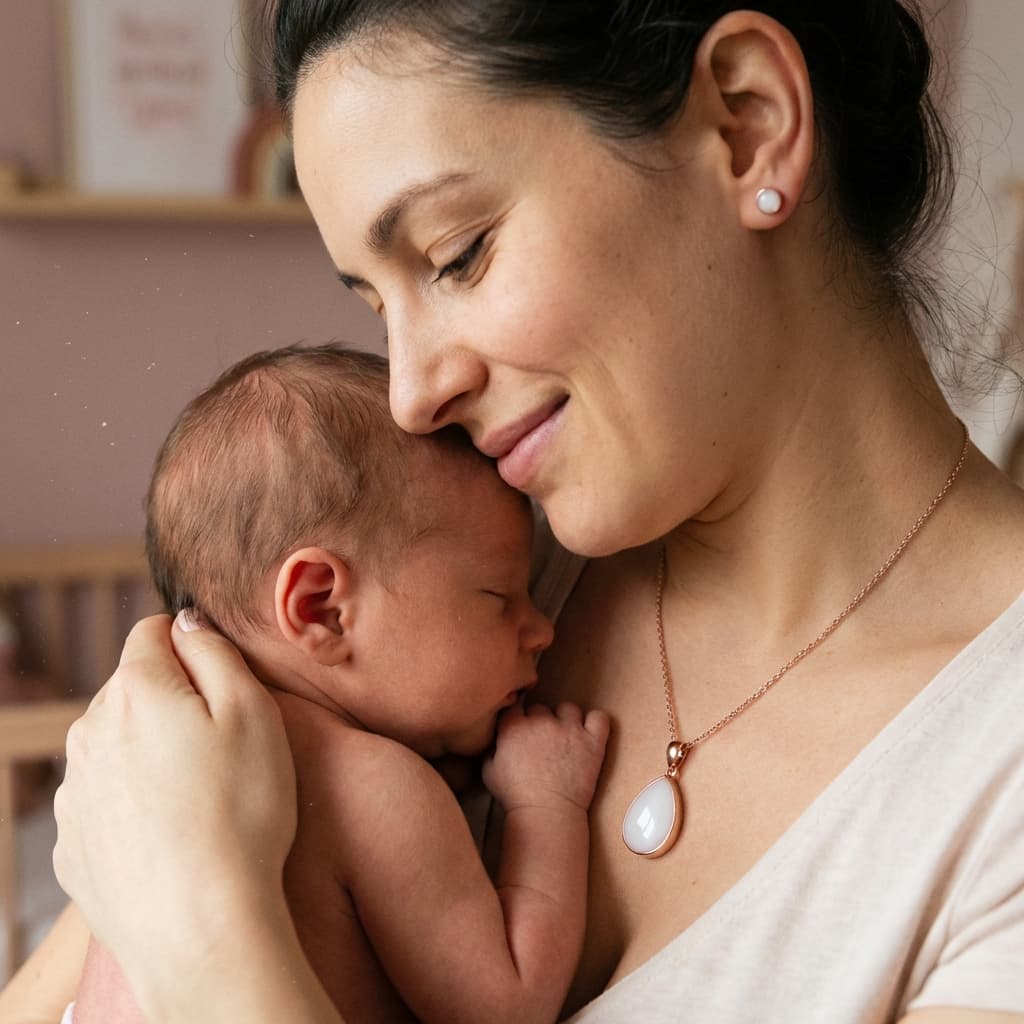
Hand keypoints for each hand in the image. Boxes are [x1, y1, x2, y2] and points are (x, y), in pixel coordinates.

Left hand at [52, 612, 297, 1002]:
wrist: (199, 928)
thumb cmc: (240, 813)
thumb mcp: (253, 711)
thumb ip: (214, 651)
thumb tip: (185, 621)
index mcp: (134, 690)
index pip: (152, 631)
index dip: (193, 646)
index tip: (223, 685)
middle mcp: (88, 732)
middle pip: (132, 690)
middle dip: (172, 702)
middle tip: (222, 747)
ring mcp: (73, 792)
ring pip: (115, 744)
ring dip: (150, 752)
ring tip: (199, 798)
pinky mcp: (72, 844)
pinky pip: (105, 800)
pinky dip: (134, 803)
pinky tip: (172, 834)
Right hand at [482, 702, 608, 814]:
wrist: (546, 813)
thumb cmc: (516, 796)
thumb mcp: (489, 771)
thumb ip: (492, 748)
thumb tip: (498, 739)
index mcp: (514, 727)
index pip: (515, 706)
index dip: (517, 718)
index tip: (520, 729)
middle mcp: (542, 721)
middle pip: (541, 708)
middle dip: (540, 722)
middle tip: (541, 743)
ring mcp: (569, 729)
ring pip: (568, 708)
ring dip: (566, 720)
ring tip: (565, 738)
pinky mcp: (592, 741)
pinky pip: (599, 718)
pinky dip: (595, 722)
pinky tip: (589, 733)